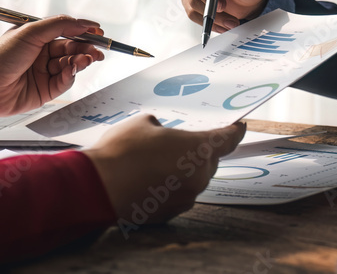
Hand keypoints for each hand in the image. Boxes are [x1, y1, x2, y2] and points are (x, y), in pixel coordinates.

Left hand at [0, 15, 104, 120]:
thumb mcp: (30, 32)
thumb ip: (59, 25)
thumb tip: (82, 23)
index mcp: (36, 38)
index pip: (66, 32)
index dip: (83, 31)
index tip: (98, 31)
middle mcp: (41, 55)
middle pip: (72, 49)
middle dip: (86, 48)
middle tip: (98, 50)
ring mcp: (44, 73)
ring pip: (71, 65)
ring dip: (80, 61)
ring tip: (85, 60)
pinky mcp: (45, 91)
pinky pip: (65, 82)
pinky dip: (71, 75)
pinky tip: (71, 71)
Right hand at [82, 115, 245, 223]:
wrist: (98, 188)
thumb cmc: (122, 152)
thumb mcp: (143, 123)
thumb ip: (162, 126)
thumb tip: (160, 133)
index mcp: (198, 150)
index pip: (228, 139)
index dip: (234, 131)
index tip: (238, 127)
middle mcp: (198, 176)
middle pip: (209, 161)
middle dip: (196, 152)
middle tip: (176, 143)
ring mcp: (186, 198)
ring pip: (193, 179)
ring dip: (181, 171)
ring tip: (155, 161)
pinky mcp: (171, 213)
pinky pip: (177, 195)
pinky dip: (169, 187)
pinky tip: (148, 179)